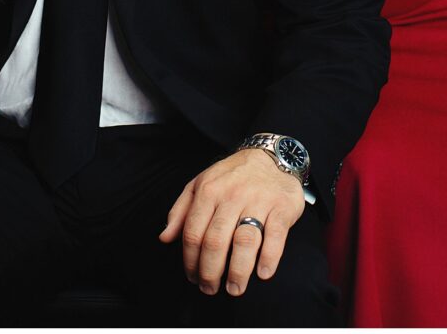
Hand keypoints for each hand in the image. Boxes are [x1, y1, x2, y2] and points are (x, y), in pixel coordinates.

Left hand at [159, 149, 304, 296]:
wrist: (271, 156)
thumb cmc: (231, 176)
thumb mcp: (200, 184)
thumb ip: (180, 210)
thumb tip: (165, 238)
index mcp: (209, 191)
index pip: (193, 233)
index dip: (190, 261)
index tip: (192, 277)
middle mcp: (232, 195)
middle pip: (216, 241)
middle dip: (210, 272)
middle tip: (210, 289)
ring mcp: (258, 201)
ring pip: (244, 241)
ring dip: (238, 271)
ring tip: (234, 288)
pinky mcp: (282, 207)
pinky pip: (275, 237)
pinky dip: (269, 259)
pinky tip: (262, 273)